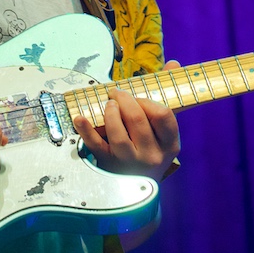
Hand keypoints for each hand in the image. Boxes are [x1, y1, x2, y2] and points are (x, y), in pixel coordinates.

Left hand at [73, 61, 180, 181]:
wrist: (140, 189)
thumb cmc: (152, 148)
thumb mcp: (164, 129)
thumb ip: (167, 94)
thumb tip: (173, 63)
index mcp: (169, 143)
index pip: (163, 115)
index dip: (148, 100)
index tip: (138, 96)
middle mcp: (152, 155)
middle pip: (138, 120)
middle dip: (125, 100)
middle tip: (117, 93)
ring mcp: (130, 162)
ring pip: (118, 134)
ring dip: (110, 113)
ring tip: (108, 104)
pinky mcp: (110, 166)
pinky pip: (96, 146)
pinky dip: (86, 131)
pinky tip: (80, 118)